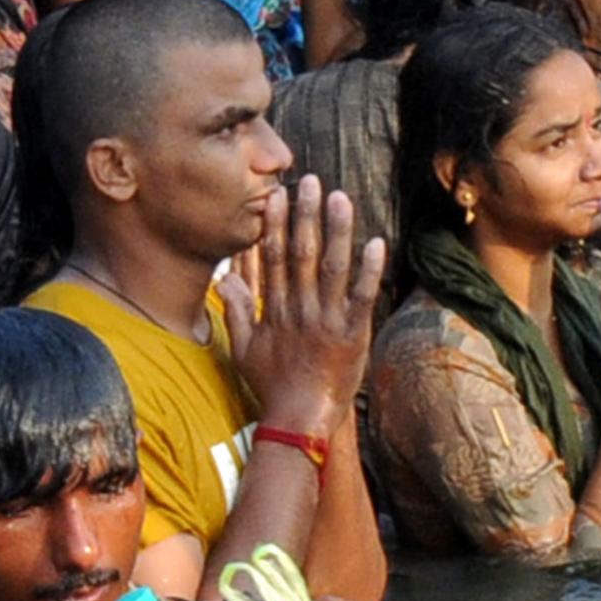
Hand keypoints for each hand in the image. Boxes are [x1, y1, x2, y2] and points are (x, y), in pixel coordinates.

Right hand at [218, 175, 384, 438]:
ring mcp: (327, 320)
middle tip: (310, 181)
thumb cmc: (272, 386)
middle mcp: (300, 308)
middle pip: (302, 253)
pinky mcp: (353, 334)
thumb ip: (236, 311)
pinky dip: (369, 270)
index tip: (276, 194)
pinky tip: (376, 243)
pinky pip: (362, 297)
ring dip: (336, 231)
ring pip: (332, 268)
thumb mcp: (243, 350)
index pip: (272, 258)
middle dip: (305, 215)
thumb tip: (225, 278)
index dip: (275, 224)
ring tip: (340, 198)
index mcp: (275, 309)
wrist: (299, 420)